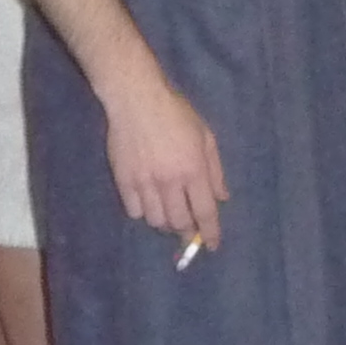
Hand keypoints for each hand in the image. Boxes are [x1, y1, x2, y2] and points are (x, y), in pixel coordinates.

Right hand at [104, 73, 229, 250]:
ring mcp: (144, 182)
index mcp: (194, 170)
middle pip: (179, 222)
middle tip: (189, 231)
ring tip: (169, 214)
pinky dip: (143, 212)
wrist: (136, 99)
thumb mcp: (206, 136)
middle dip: (187, 232)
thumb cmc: (176, 114)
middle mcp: (170, 181)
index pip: (205, 212)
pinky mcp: (123, 180)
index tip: (212, 245)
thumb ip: (215, 170)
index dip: (210, 233)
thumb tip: (222, 198)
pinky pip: (134, 211)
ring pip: (155, 220)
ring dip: (165, 223)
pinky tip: (148, 203)